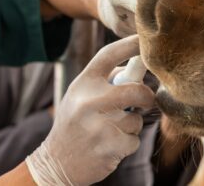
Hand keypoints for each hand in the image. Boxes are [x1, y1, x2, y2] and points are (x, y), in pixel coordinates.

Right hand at [25, 36, 154, 184]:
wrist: (56, 163)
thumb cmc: (74, 125)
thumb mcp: (79, 97)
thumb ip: (103, 82)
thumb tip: (135, 69)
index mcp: (82, 84)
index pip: (108, 55)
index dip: (130, 45)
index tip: (144, 40)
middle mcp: (88, 101)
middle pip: (135, 90)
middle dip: (147, 96)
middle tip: (146, 100)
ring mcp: (99, 125)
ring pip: (136, 119)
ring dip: (131, 126)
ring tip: (111, 131)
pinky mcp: (109, 147)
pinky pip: (134, 140)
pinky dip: (127, 144)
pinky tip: (110, 146)